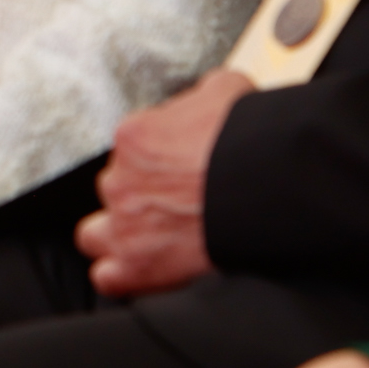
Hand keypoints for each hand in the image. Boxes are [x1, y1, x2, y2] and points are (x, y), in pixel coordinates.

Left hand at [77, 69, 248, 297]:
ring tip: (155, 240)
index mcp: (134, 137)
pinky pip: (109, 277)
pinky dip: (123, 275)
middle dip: (139, 198)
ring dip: (119, 237)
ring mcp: (126, 224)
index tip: (181, 172)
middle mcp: (121, 180)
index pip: (130, 152)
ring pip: (95, 235)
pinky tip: (146, 270)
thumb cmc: (255, 136)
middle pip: (115, 191)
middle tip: (173, 206)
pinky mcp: (139, 263)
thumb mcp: (227, 90)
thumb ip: (204, 96)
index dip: (156, 164)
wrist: (273, 182)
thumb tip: (208, 100)